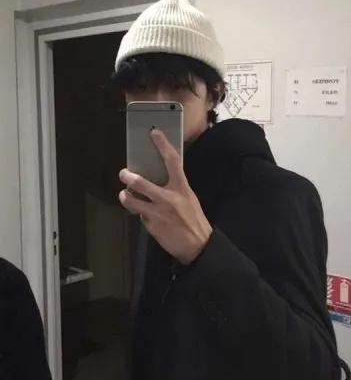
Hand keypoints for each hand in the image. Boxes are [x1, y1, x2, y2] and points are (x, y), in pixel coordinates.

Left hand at [119, 130, 211, 264]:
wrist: (197, 245)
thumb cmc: (195, 220)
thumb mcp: (189, 199)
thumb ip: (175, 189)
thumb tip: (159, 183)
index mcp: (181, 188)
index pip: (172, 161)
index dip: (163, 145)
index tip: (154, 133)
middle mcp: (167, 198)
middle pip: (140, 183)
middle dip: (128, 176)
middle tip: (124, 173)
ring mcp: (157, 212)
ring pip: (132, 200)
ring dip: (126, 196)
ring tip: (125, 195)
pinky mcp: (150, 225)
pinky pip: (140, 216)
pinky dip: (141, 214)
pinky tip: (147, 216)